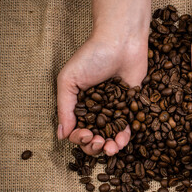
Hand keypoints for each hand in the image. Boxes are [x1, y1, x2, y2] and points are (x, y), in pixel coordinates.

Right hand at [57, 0, 151, 155]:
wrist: (121, 42)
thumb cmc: (92, 57)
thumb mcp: (69, 80)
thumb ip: (64, 108)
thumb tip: (61, 135)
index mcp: (79, 104)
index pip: (77, 130)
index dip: (79, 138)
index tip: (85, 135)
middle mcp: (95, 109)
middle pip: (93, 137)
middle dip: (94, 146)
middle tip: (98, 142)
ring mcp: (113, 109)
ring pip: (110, 136)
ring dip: (109, 147)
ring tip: (111, 148)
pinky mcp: (130, 106)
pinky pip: (126, 127)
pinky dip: (124, 137)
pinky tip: (121, 141)